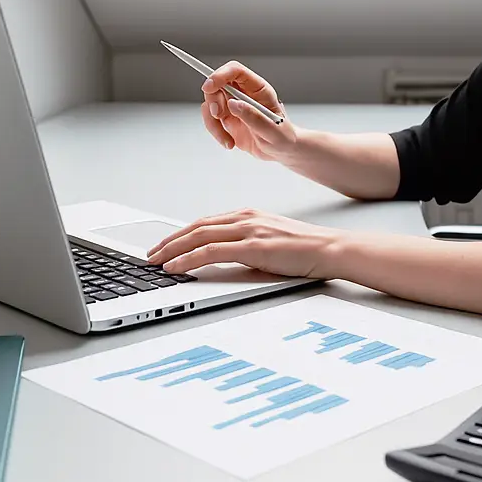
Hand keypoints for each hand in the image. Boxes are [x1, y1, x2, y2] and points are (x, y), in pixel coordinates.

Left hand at [146, 208, 345, 277]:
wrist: (330, 248)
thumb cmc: (305, 249)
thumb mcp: (270, 240)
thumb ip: (247, 244)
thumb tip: (223, 259)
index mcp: (248, 215)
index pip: (205, 223)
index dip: (181, 234)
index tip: (165, 245)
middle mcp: (245, 218)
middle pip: (196, 227)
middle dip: (169, 241)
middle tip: (151, 254)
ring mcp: (249, 230)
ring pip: (198, 237)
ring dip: (172, 249)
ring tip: (156, 261)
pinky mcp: (253, 247)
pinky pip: (211, 252)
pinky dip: (189, 258)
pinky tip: (176, 267)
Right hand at [200, 62, 298, 161]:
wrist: (280, 151)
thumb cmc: (281, 137)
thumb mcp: (271, 130)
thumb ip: (253, 116)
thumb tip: (233, 103)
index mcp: (258, 89)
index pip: (236, 71)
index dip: (220, 75)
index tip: (209, 87)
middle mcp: (244, 93)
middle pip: (218, 85)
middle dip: (213, 101)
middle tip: (218, 116)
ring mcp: (234, 105)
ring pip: (211, 103)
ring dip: (213, 122)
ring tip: (227, 139)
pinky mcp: (227, 118)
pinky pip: (211, 120)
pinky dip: (215, 132)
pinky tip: (229, 142)